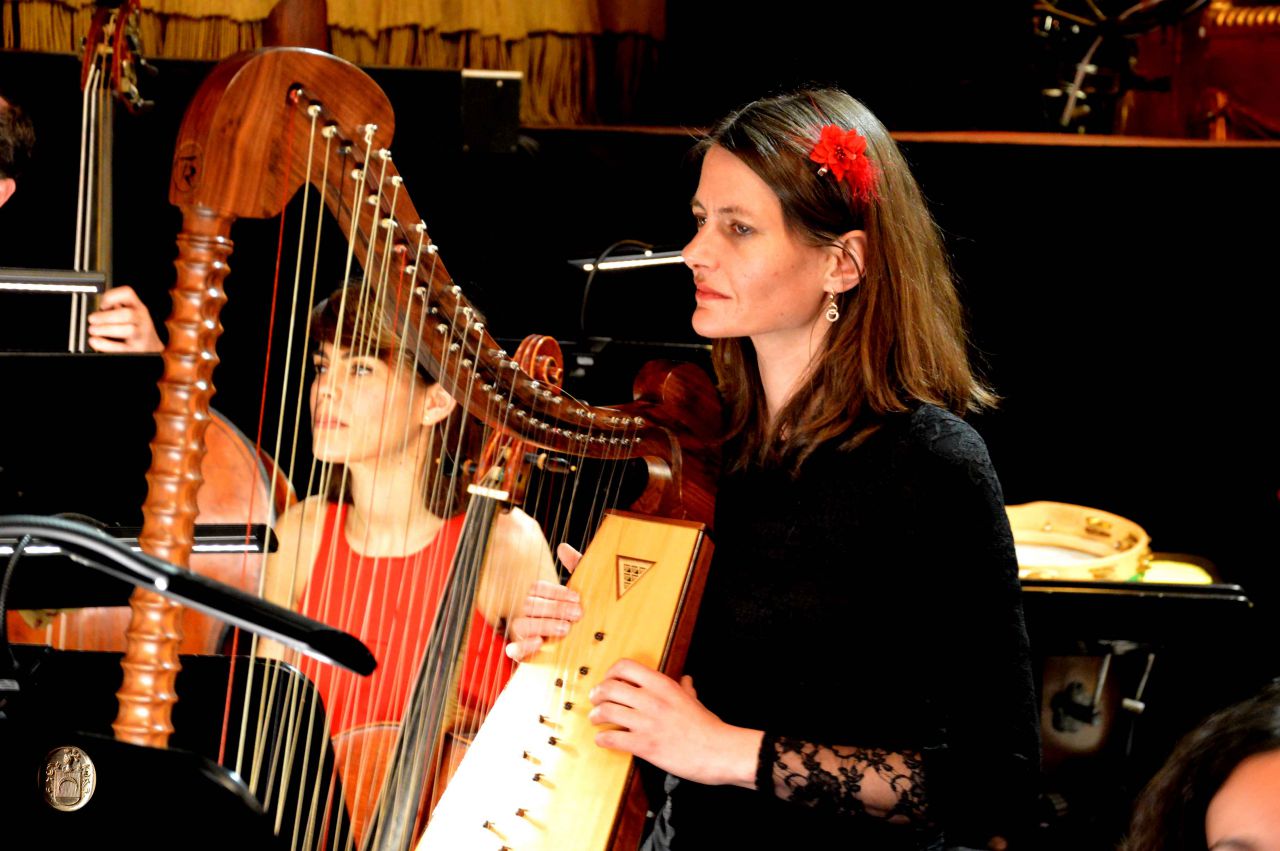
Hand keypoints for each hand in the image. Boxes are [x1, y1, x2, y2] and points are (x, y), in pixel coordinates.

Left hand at [87, 286, 162, 351]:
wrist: (152, 348)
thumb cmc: (137, 329)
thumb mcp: (132, 314)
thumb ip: (117, 308)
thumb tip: (98, 307)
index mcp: (138, 308)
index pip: (128, 294)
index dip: (111, 296)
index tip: (101, 304)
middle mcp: (142, 320)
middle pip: (128, 314)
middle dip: (106, 316)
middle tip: (92, 319)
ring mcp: (141, 336)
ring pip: (128, 330)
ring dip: (105, 329)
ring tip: (93, 330)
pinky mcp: (136, 350)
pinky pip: (122, 348)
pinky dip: (105, 345)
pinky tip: (95, 341)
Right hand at [504, 543, 582, 660]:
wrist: (593, 652)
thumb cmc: (585, 618)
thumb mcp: (585, 593)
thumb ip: (576, 567)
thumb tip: (563, 547)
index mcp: (541, 599)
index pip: (536, 588)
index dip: (555, 592)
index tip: (577, 598)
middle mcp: (530, 615)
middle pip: (529, 605)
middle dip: (555, 608)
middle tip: (577, 613)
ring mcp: (526, 635)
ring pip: (521, 625)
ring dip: (543, 624)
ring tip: (565, 628)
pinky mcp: (526, 655)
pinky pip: (513, 650)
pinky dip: (523, 646)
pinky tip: (539, 642)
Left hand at [588, 658, 762, 788]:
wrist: (720, 751)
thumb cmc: (709, 727)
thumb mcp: (695, 701)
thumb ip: (685, 688)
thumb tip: (686, 679)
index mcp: (663, 685)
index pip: (625, 667)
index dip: (611, 673)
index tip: (608, 681)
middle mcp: (652, 700)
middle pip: (609, 687)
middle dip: (597, 695)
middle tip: (595, 701)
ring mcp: (647, 723)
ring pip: (606, 712)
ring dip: (595, 716)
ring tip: (596, 720)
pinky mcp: (645, 745)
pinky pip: (612, 739)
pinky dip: (602, 739)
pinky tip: (603, 740)